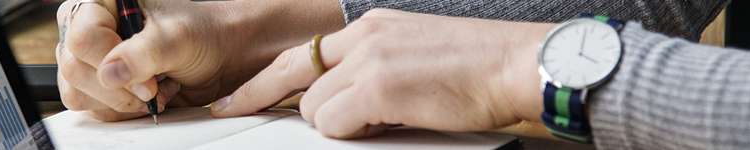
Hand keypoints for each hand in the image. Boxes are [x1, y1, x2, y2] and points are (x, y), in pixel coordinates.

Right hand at [55, 0, 343, 120]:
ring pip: (77, 91)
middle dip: (117, 88)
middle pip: (75, 68)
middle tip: (152, 88)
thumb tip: (111, 72)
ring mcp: (92, 58)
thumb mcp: (177, 38)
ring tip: (152, 90)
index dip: (111, 63)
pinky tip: (145, 97)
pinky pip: (90, 106)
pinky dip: (119, 110)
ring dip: (118, 102)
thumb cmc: (203, 34)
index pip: (83, 37)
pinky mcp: (99, 84)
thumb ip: (145, 53)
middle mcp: (92, 27)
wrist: (221, 56)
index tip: (147, 80)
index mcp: (103, 3)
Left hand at [210, 9, 554, 137]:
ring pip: (314, 106)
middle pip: (294, 74)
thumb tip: (347, 104)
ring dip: (335, 124)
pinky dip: (349, 133)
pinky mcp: (378, 86)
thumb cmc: (480, 70)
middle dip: (260, 96)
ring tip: (380, 121)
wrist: (518, 65)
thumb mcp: (416, 57)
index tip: (238, 95)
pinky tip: (385, 125)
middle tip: (231, 111)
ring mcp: (369, 59)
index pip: (305, 52)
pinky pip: (332, 123)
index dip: (266, 78)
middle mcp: (364, 36)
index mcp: (373, 27)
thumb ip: (375, 71)